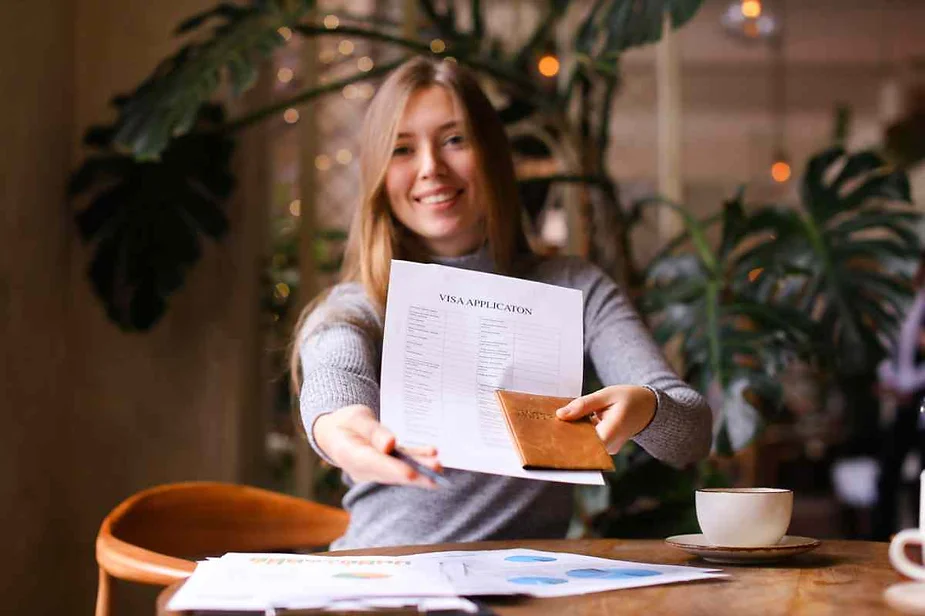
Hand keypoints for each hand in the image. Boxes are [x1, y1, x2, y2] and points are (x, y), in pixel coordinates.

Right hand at [313, 404, 441, 487]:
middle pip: (390, 473)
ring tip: (438, 467)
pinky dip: (417, 460)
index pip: (372, 464)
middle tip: (435, 474)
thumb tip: (390, 444)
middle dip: (414, 475)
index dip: (393, 469)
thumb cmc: (345, 421)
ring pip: (398, 472)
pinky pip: (402, 464)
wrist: (337, 431)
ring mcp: (374, 469)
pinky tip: (431, 453)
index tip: (410, 472)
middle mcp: (362, 468)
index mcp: (349, 455)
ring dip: (420, 470)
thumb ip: (372, 431)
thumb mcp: (355, 418)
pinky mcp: (385, 465)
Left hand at [555, 385, 656, 453]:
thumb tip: (561, 415)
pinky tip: (570, 424)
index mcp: (613, 430)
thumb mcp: (606, 394)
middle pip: (581, 447)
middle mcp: (610, 446)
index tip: (551, 433)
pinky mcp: (605, 448)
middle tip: (547, 426)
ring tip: (557, 423)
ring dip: (571, 434)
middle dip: (565, 436)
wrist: (648, 408)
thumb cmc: (629, 398)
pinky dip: (579, 434)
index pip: (585, 443)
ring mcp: (608, 449)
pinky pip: (588, 443)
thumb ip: (583, 404)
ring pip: (584, 446)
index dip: (566, 440)